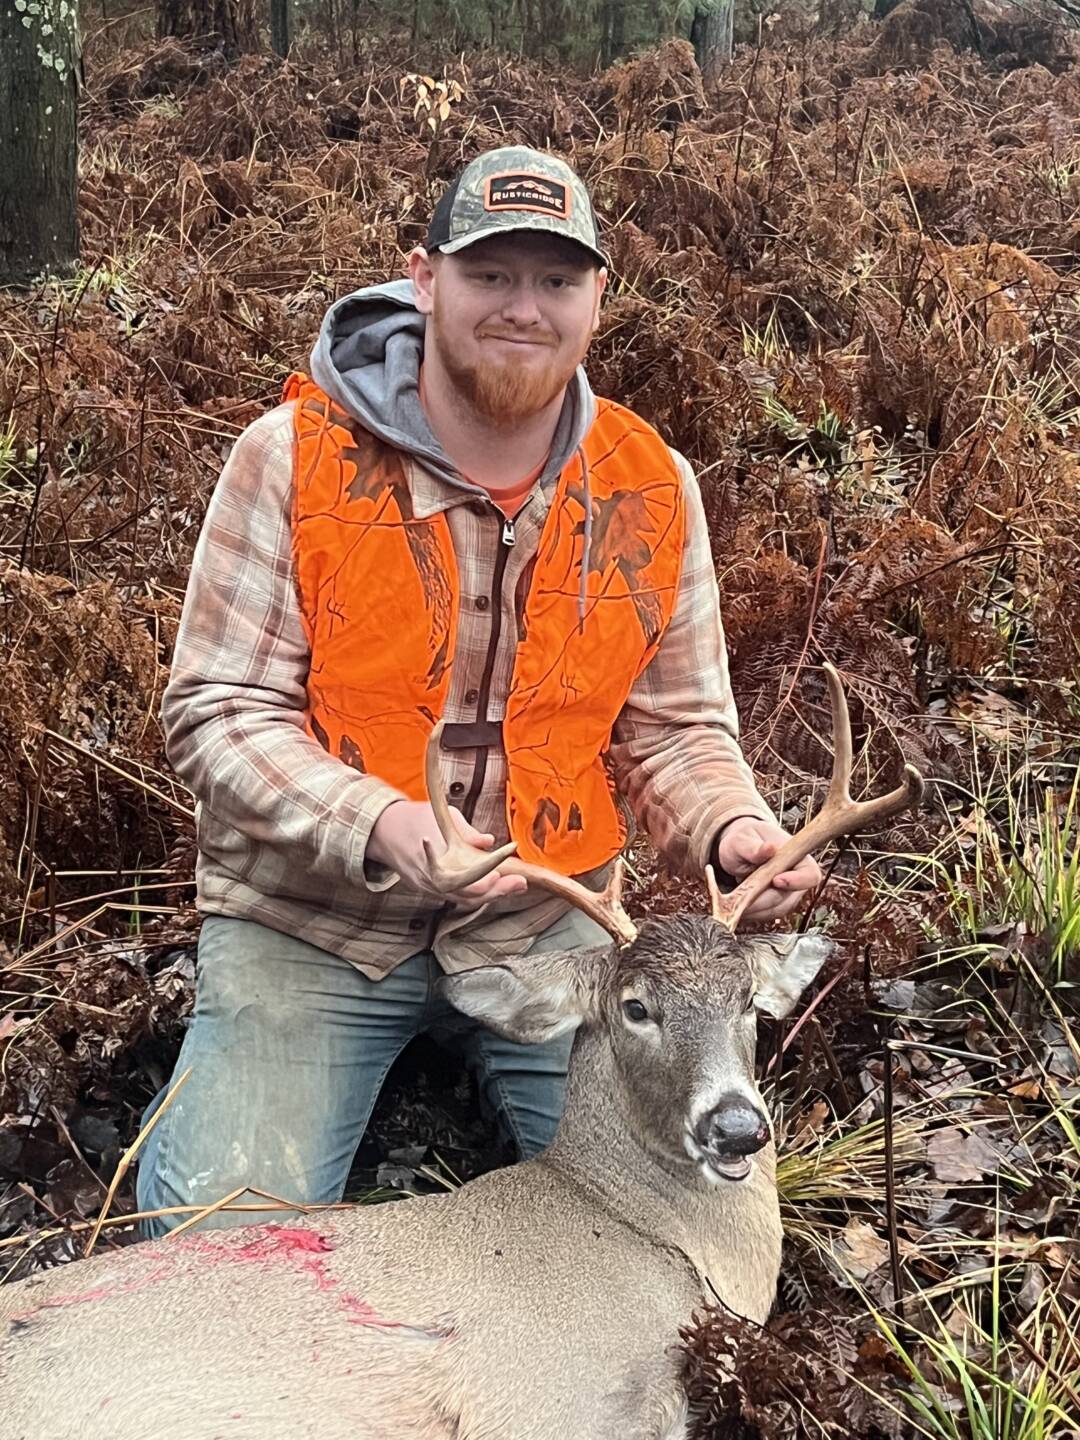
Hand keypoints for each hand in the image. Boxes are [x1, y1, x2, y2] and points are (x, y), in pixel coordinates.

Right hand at [368, 801, 526, 907]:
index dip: (492, 864)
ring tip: (516, 885)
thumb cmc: (415, 819)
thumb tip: (488, 841)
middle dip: (497, 891)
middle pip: (469, 895)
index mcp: (435, 861)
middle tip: (520, 883)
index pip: (469, 872)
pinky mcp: (429, 889)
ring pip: (465, 900)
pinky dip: (478, 893)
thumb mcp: (443, 817)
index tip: (509, 850)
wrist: (384, 831)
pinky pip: (457, 897)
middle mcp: (431, 880)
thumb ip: (466, 832)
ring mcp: (429, 888)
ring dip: (492, 894)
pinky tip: (497, 887)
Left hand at [715, 817, 822, 921]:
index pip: (810, 875)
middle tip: (739, 899)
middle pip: (788, 899)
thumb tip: (769, 847)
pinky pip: (765, 915)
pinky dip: (750, 913)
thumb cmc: (745, 839)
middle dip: (762, 901)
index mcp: (797, 857)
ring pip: (775, 910)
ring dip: (754, 910)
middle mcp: (797, 878)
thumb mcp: (743, 839)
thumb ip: (754, 847)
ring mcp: (787, 894)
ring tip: (733, 903)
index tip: (776, 881)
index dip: (797, 881)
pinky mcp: (775, 905)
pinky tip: (736, 906)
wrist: (738, 849)